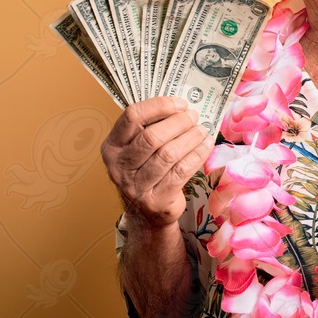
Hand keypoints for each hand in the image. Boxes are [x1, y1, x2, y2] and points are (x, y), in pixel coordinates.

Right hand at [101, 96, 214, 228]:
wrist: (146, 214)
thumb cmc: (145, 172)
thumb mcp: (137, 150)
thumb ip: (150, 128)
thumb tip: (182, 107)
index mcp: (112, 147)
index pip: (131, 117)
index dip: (159, 106)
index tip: (180, 103)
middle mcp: (119, 167)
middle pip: (151, 137)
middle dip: (178, 123)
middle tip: (194, 117)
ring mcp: (136, 186)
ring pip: (168, 154)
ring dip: (190, 138)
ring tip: (202, 130)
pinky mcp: (157, 200)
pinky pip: (181, 171)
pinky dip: (197, 155)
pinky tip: (206, 146)